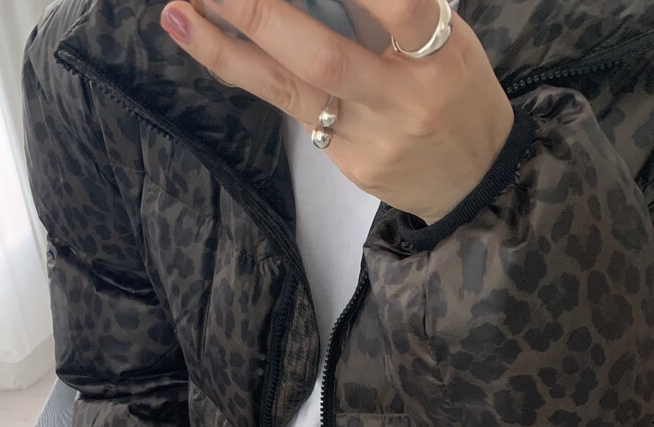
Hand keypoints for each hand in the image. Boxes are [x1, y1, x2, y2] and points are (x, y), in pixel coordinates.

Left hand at [160, 0, 514, 225]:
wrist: (476, 181)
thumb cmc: (456, 90)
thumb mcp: (446, 37)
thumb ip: (392, 9)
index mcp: (441, 54)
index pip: (396, 7)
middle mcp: (404, 98)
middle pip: (323, 54)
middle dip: (261, 12)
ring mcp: (371, 136)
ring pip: (291, 89)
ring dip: (227, 49)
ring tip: (178, 14)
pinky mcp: (349, 162)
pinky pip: (293, 110)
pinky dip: (249, 71)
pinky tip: (212, 43)